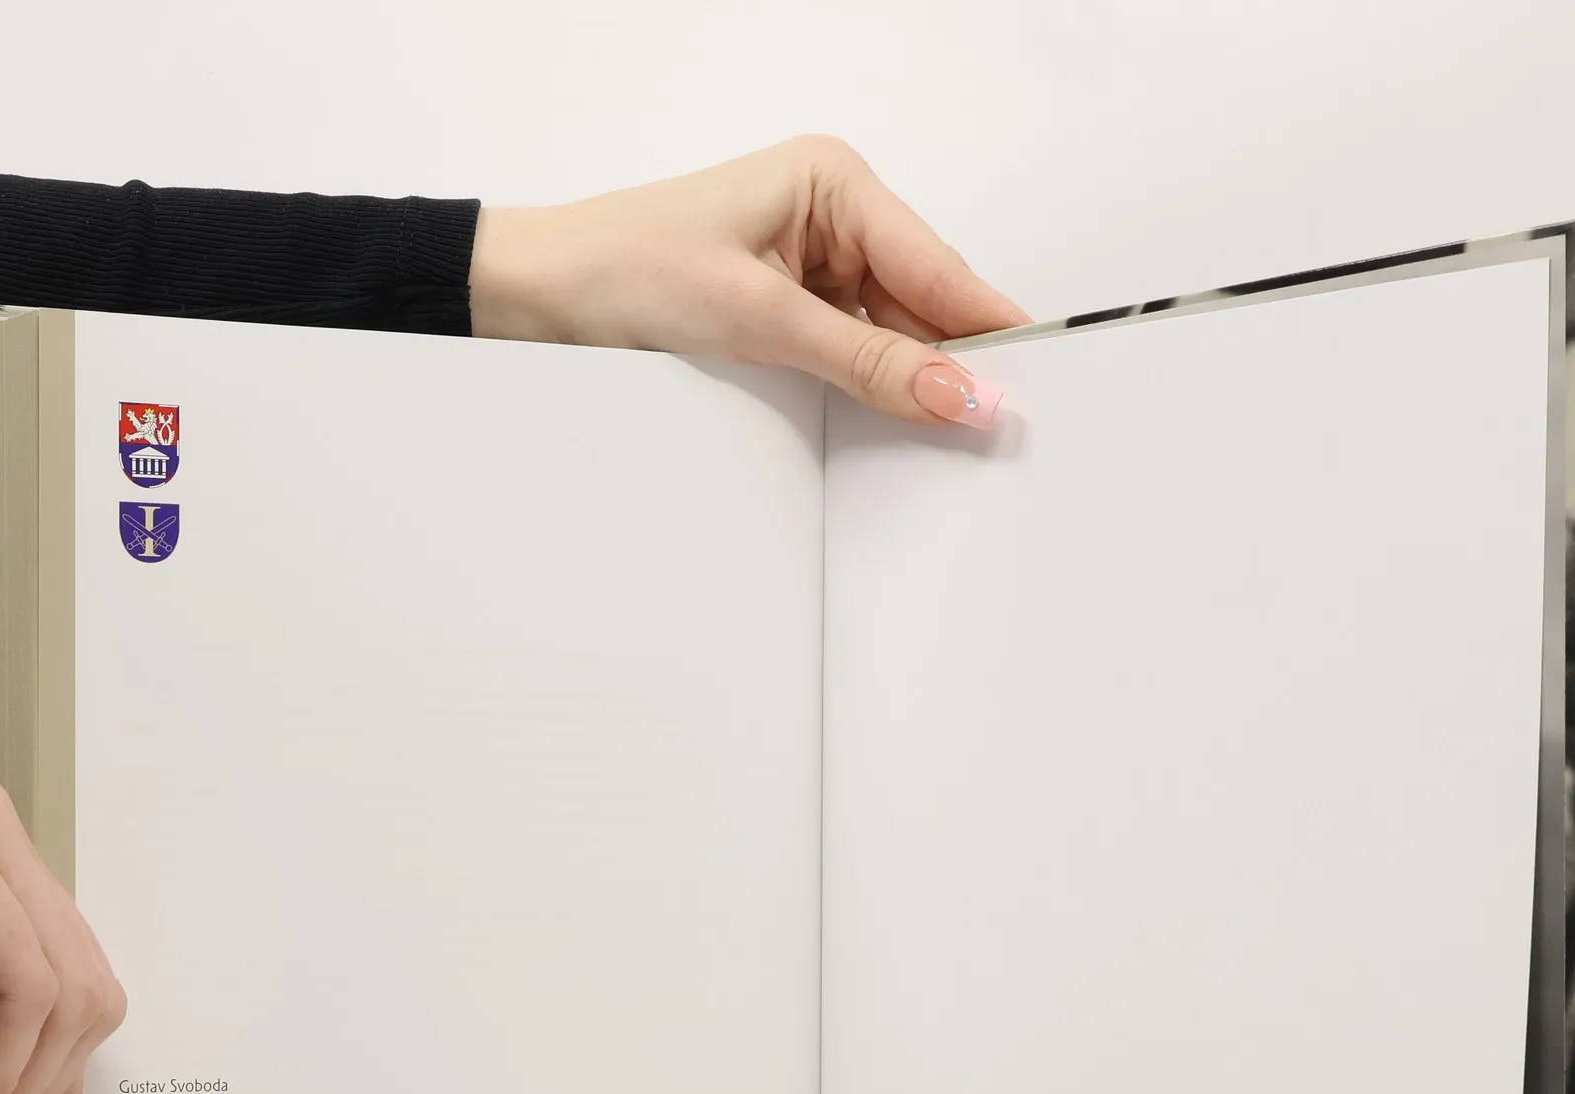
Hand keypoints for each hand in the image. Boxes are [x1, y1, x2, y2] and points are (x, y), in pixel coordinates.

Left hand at [470, 135, 1029, 428]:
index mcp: (834, 181)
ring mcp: (814, 257)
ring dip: (910, 378)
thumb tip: (954, 393)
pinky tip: (893, 417)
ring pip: (894, 330)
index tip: (1032, 382)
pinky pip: (856, 346)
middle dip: (951, 360)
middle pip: (924, 299)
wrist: (542, 295)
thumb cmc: (628, 270)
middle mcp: (833, 210)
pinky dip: (873, 382)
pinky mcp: (791, 301)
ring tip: (946, 431)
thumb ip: (866, 361)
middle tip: (993, 427)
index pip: (936, 265)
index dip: (986, 328)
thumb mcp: (760, 321)